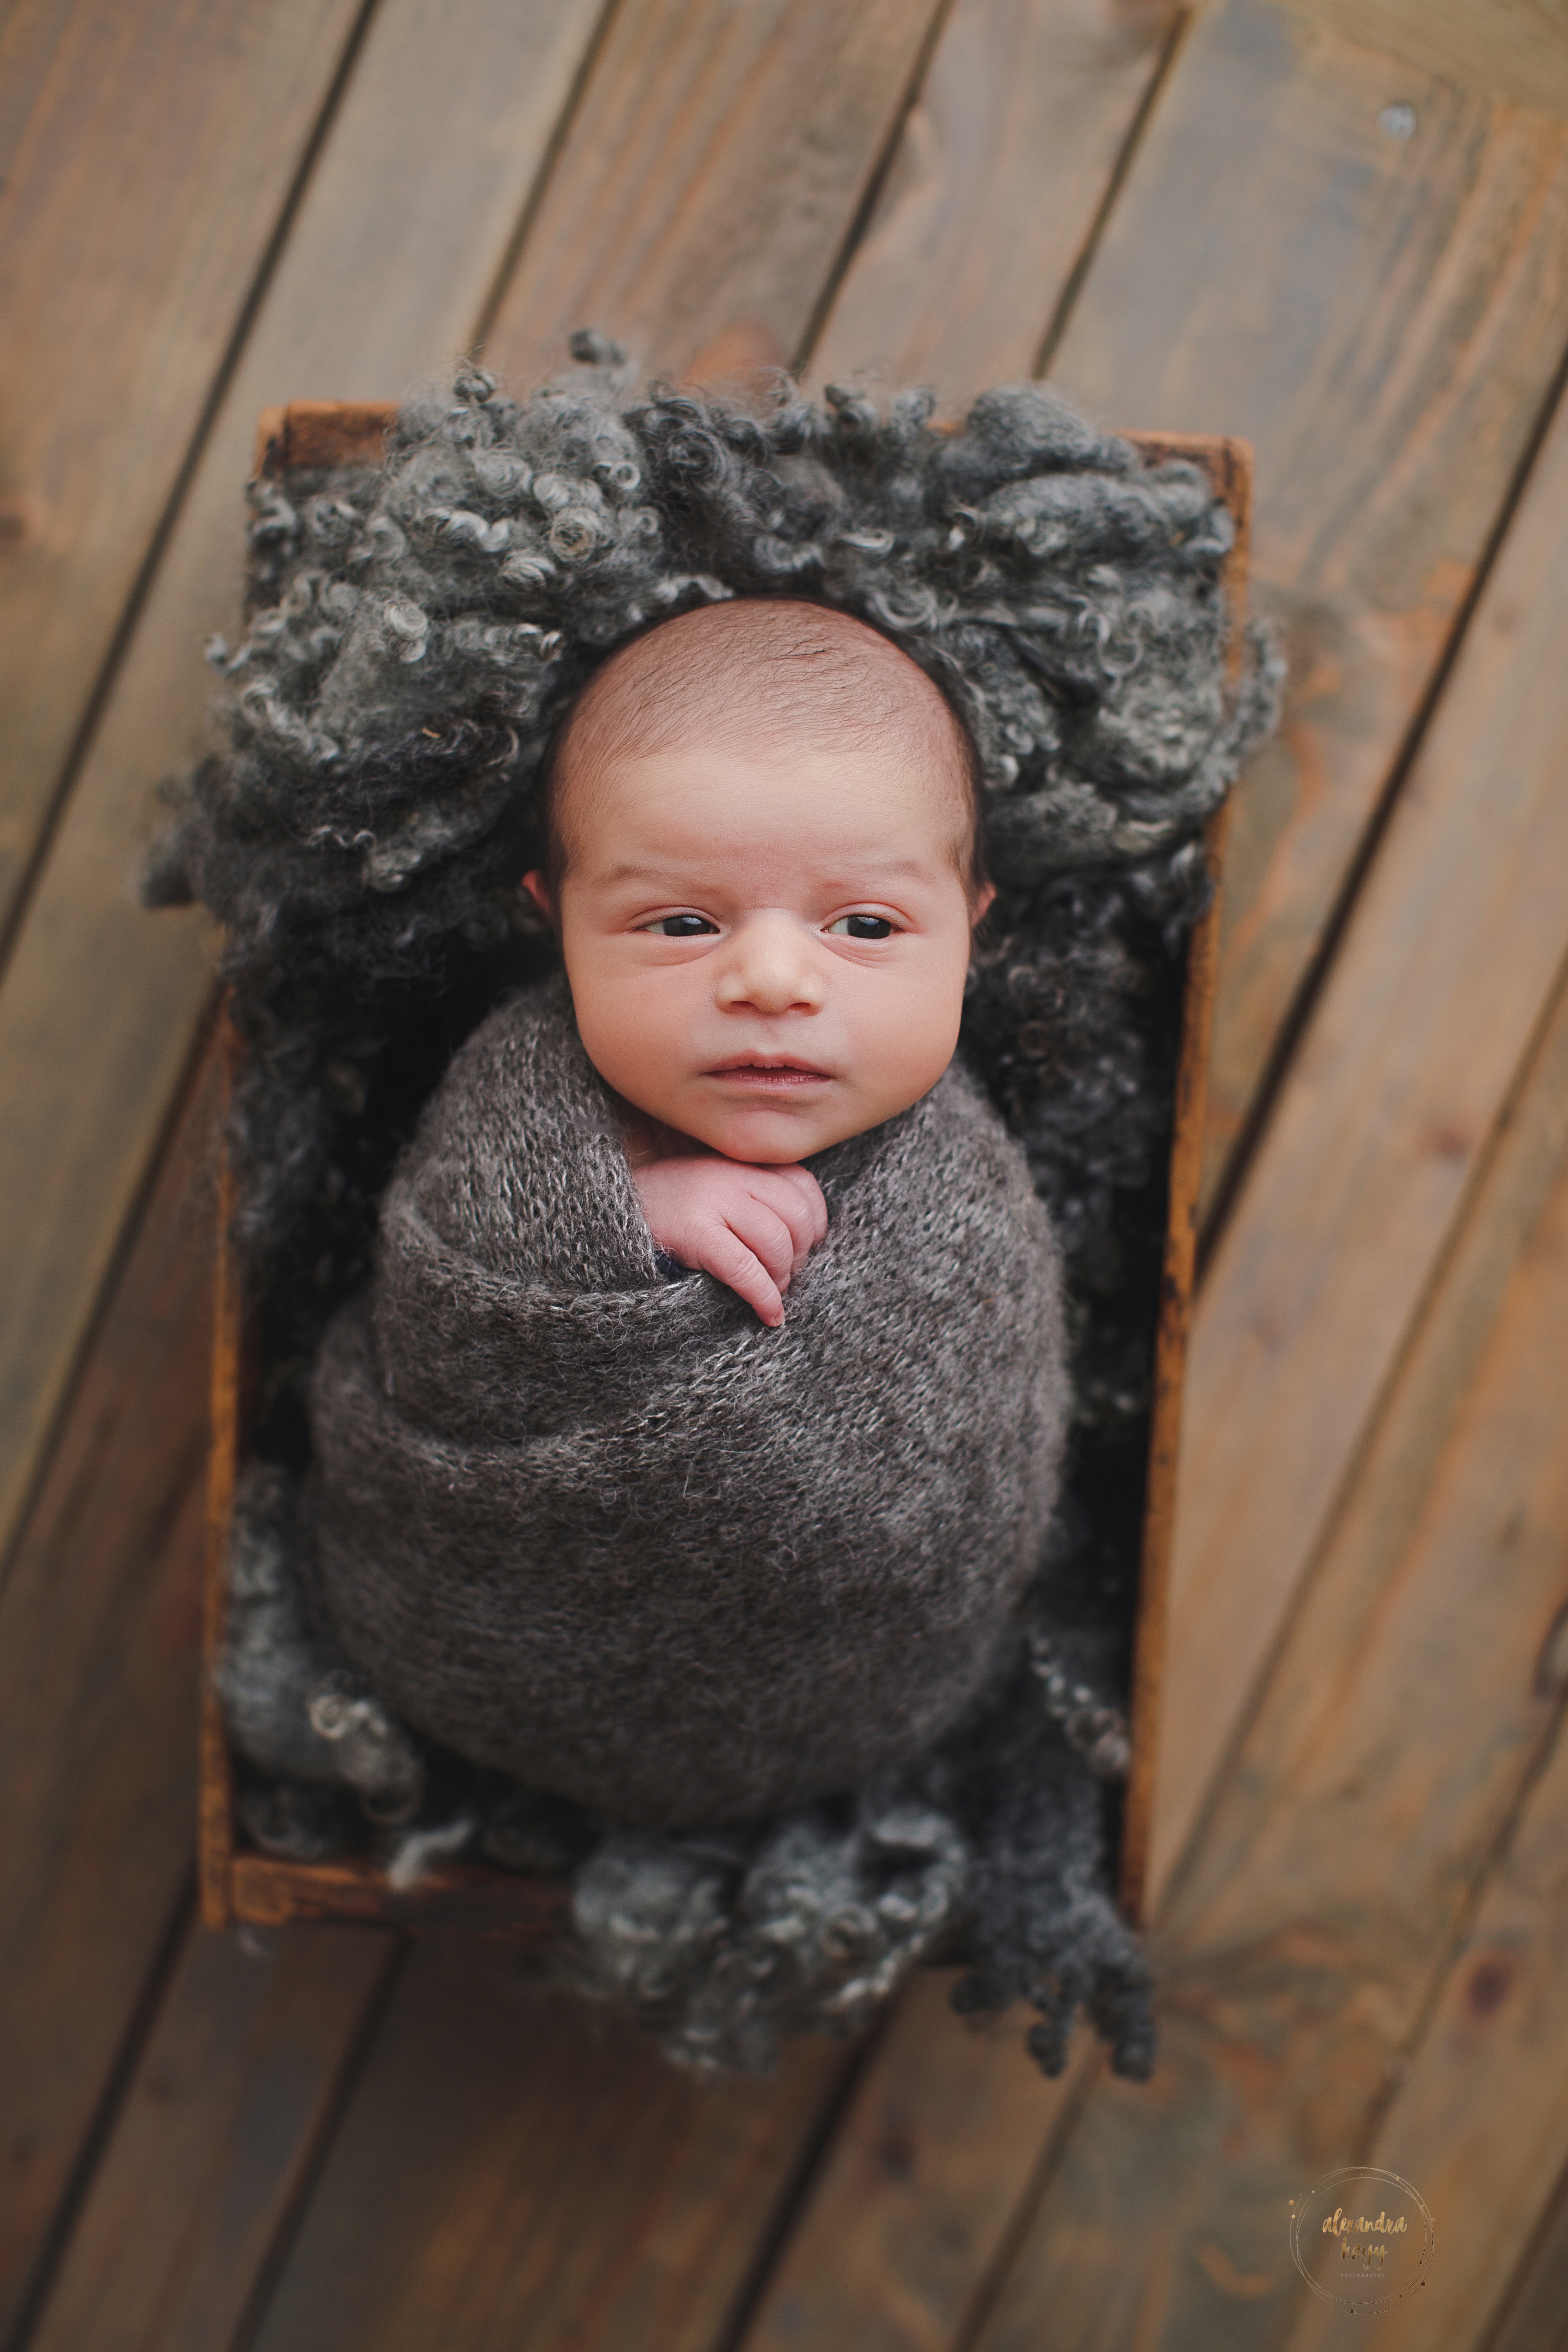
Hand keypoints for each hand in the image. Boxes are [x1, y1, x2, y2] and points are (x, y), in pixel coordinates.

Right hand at [632, 1156, 827, 1326]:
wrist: (605, 1216)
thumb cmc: (669, 1212)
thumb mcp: (715, 1191)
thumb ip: (755, 1199)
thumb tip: (806, 1239)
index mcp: (739, 1163)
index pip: (804, 1188)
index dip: (814, 1225)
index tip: (805, 1249)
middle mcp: (729, 1175)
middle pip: (796, 1218)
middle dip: (800, 1257)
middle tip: (785, 1278)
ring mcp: (711, 1200)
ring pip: (776, 1243)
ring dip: (781, 1279)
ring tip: (770, 1295)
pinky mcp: (693, 1231)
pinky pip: (745, 1268)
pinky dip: (764, 1296)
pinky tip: (769, 1316)